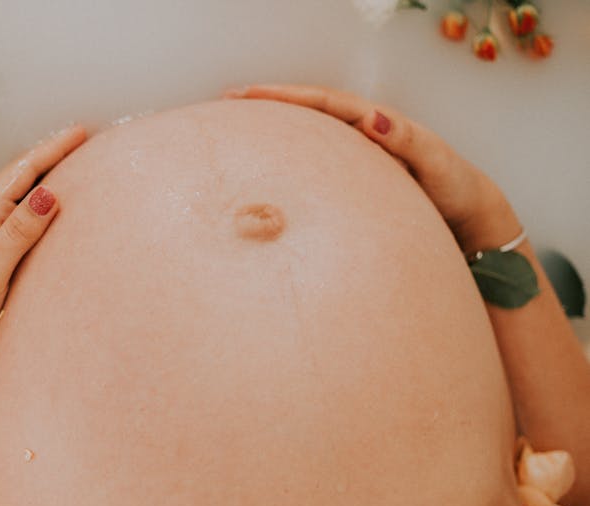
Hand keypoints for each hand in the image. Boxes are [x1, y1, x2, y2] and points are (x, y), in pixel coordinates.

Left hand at [0, 125, 86, 365]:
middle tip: (81, 140)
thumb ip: (18, 231)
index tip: (81, 132)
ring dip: (42, 174)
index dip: (53, 149)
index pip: (23, 171)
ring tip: (68, 164)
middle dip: (50, 154)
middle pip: (19, 175)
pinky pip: (13, 211)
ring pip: (16, 192)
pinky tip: (41, 207)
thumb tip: (48, 193)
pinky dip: (33, 199)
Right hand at [226, 84, 522, 253]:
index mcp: (378, 124)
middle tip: (228, 100)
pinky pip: (315, 158)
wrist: (469, 219)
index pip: (325, 103)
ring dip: (275, 125)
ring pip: (308, 132)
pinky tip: (267, 163)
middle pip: (309, 110)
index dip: (286, 97)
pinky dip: (288, 153)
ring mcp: (356, 155)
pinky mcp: (354, 177)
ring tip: (238, 124)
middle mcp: (364, 133)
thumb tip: (374, 118)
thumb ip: (407, 141)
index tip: (249, 95)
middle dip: (269, 103)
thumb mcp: (437, 164)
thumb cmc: (454, 191)